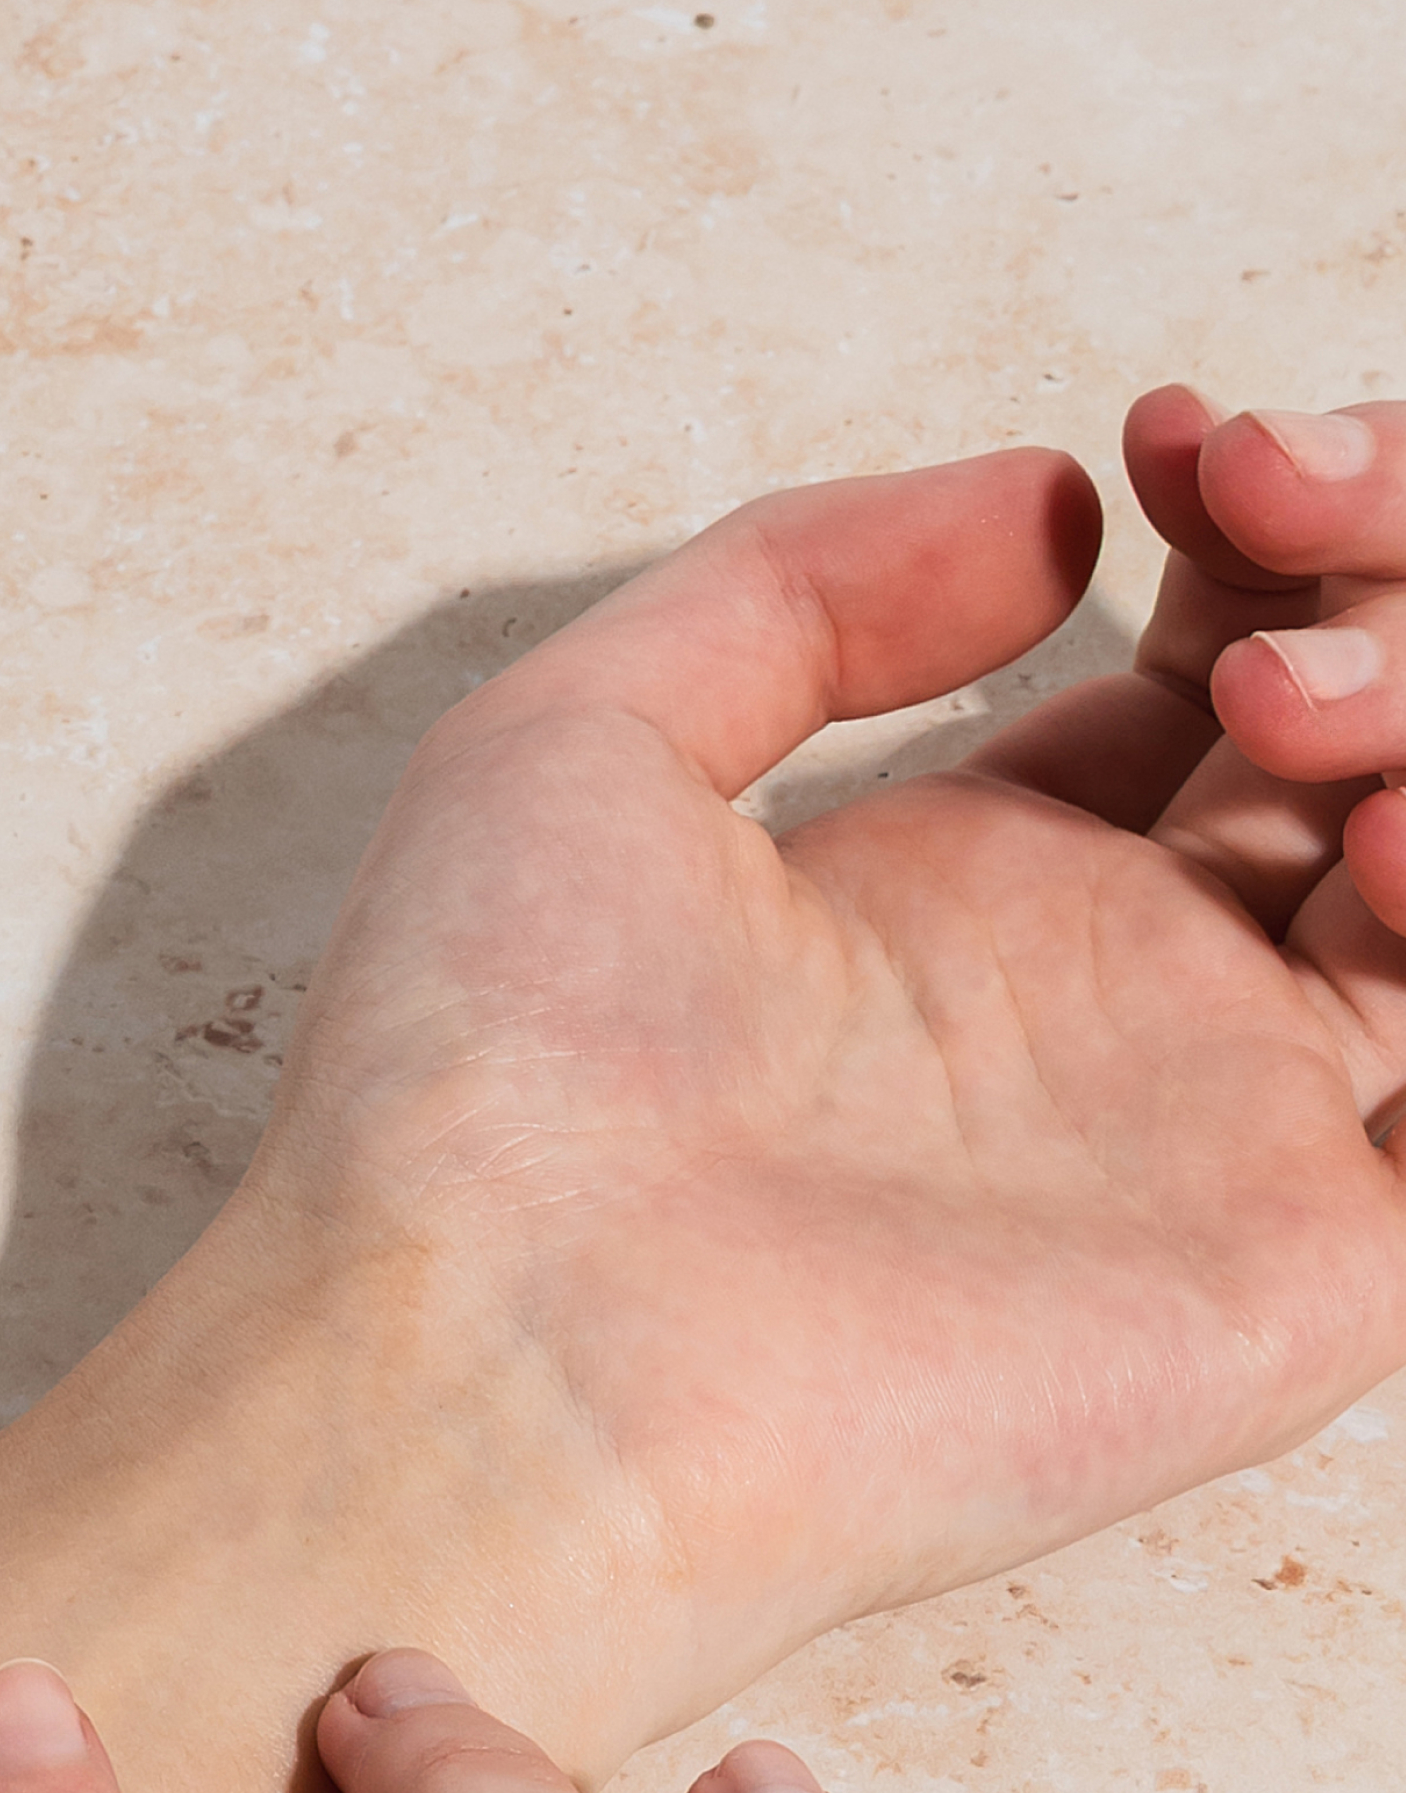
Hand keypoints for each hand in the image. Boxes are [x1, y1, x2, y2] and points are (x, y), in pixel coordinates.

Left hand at [242, 390, 1405, 1736]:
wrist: (489, 1359)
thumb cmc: (477, 1083)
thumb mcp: (575, 743)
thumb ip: (797, 585)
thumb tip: (1053, 511)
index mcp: (953, 890)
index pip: (1212, 669)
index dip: (1256, 525)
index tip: (1187, 433)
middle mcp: (1104, 1007)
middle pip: (1358, 745)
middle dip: (1371, 572)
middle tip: (1265, 502)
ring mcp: (1212, 1143)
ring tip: (1268, 701)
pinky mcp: (1293, 1284)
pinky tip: (1380, 841)